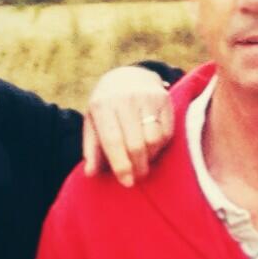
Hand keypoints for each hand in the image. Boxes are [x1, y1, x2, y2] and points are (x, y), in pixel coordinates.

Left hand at [83, 66, 173, 186]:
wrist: (128, 76)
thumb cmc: (107, 106)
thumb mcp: (93, 123)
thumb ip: (92, 149)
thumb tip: (90, 173)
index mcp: (102, 105)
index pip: (113, 141)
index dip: (121, 165)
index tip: (127, 182)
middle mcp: (125, 99)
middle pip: (136, 144)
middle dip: (138, 166)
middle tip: (137, 176)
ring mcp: (146, 97)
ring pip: (154, 139)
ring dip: (150, 156)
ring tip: (144, 158)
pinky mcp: (164, 99)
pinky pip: (167, 132)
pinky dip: (160, 145)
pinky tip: (152, 145)